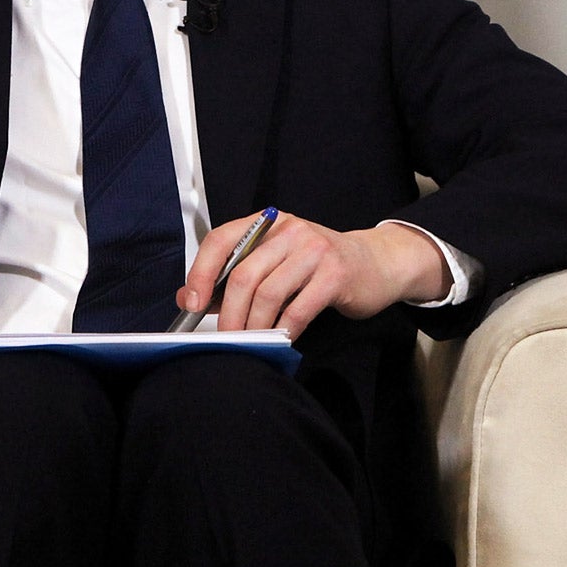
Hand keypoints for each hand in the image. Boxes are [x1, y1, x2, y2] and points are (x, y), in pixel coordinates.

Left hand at [179, 211, 452, 337]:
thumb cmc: (322, 267)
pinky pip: (298, 309)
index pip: (221, 241)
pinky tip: (281, 340)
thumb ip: (236, 276)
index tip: (191, 304)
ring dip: (255, 326)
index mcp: (268, 223)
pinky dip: (284, 330)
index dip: (201, 274)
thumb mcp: (278, 263)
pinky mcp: (335, 274)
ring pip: (268, 294)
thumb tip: (188, 299)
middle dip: (229, 313)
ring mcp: (314, 250)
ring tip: (252, 342)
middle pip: (244, 274)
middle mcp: (289, 229)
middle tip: (226, 338)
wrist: (378, 264)